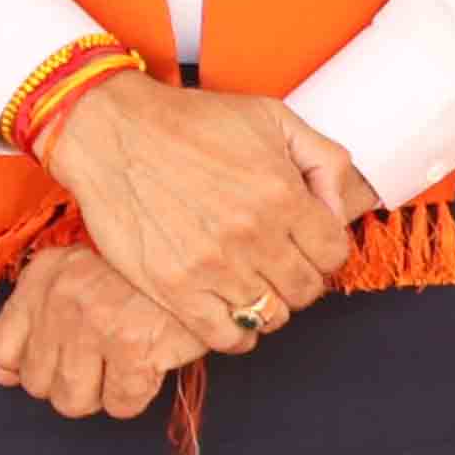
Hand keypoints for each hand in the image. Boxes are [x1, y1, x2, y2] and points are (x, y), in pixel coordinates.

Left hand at [0, 248, 207, 421]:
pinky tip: (146, 366)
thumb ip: (33, 323)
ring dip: (98, 394)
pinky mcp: (134, 350)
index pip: (2, 349)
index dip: (27, 366)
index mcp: (44, 276)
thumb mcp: (79, 278)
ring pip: (72, 401)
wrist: (205, 260)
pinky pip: (118, 405)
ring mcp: (95, 325)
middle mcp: (61, 298)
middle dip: (68, 381)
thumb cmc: (141, 274)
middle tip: (100, 359)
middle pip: (37, 383)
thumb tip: (1, 375)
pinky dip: (133, 396)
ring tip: (119, 365)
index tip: (55, 361)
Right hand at [41, 71, 356, 342]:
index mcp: (282, 194)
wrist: (112, 133)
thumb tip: (342, 206)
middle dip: (299, 276)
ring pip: (271, 315)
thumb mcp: (271, 117)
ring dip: (267, 302)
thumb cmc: (188, 122)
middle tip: (277, 262)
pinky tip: (229, 310)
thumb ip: (324, 158)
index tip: (305, 243)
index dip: (323, 249)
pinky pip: (226, 336)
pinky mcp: (175, 289)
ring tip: (250, 281)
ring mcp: (213, 267)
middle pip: (307, 290)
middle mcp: (252, 236)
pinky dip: (237, 333)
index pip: (334, 254)